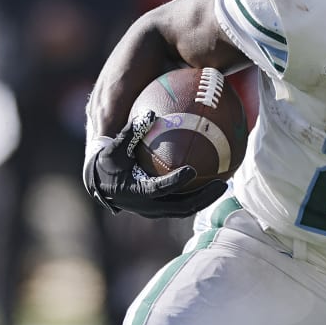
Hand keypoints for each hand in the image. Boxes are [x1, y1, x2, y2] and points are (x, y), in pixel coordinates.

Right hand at [82, 112, 226, 216]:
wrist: (101, 186)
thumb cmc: (108, 163)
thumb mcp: (115, 148)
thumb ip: (131, 132)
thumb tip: (149, 113)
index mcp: (136, 191)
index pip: (160, 188)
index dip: (175, 181)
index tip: (192, 170)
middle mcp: (149, 207)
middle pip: (182, 207)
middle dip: (204, 198)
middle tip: (222, 184)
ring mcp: (157, 211)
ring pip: (186, 210)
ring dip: (206, 200)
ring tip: (224, 185)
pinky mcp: (163, 210)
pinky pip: (184, 205)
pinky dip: (199, 197)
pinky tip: (214, 182)